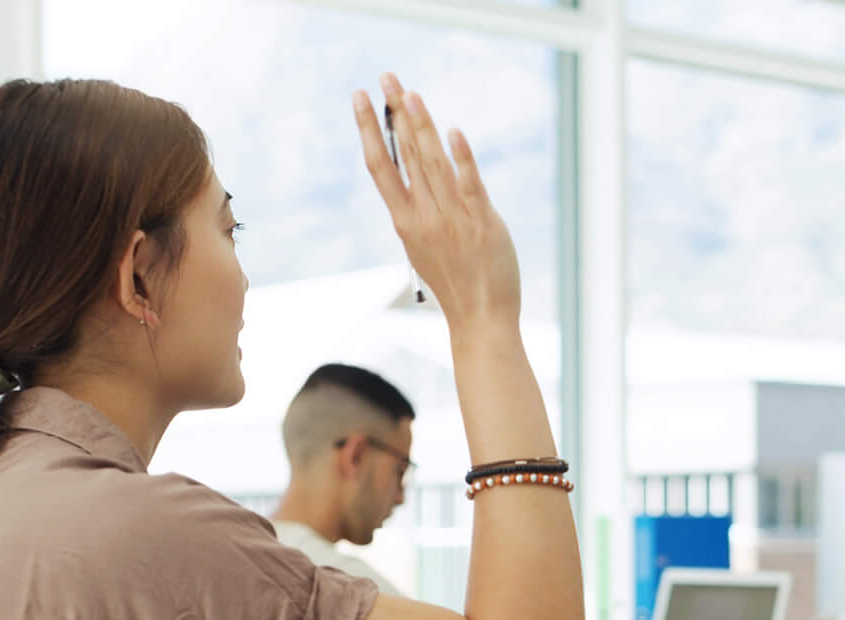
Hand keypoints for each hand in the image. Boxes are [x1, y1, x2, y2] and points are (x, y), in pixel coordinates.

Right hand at [353, 74, 519, 324]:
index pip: (381, 165)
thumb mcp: (425, 243)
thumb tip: (417, 169)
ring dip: (422, 126)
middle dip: (394, 112)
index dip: (369, 129)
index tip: (361, 97)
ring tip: (411, 94)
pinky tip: (453, 132)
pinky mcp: (483, 223)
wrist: (480, 318)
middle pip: (405, 155)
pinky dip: (461, 158)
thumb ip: (420, 207)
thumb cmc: (454, 280)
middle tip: (386, 76)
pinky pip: (470, 185)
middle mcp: (424, 216)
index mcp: (405, 220)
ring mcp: (453, 219)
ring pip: (432, 164)